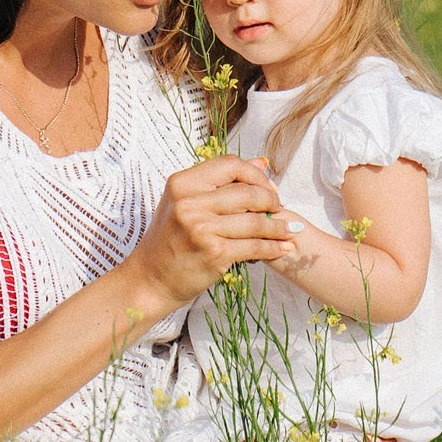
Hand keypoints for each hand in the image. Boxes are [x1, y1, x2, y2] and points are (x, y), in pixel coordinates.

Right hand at [123, 156, 294, 309]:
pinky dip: (274, 247)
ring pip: (255, 221)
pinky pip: (255, 247)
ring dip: (278, 227)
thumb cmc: (170, 239)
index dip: (255, 175)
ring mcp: (201, 229)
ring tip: (290, 230)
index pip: (230, 165)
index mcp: (182, 183)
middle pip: (247, 192)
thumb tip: (262, 162)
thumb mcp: (185, 202)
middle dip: (271, 201)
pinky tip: (284, 248)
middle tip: (279, 209)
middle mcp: (190, 203)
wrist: (151, 279)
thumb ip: (221, 181)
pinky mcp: (214, 253)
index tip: (267, 188)